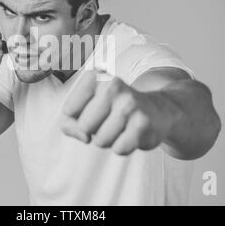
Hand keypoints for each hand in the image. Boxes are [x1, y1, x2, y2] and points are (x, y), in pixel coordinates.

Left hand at [60, 70, 182, 155]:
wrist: (156, 110)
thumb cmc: (113, 110)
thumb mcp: (85, 109)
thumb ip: (69, 123)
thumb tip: (83, 136)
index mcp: (95, 76)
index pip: (68, 110)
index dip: (76, 119)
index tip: (91, 111)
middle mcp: (112, 85)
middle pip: (83, 126)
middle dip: (93, 131)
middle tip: (108, 120)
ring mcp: (129, 103)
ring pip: (100, 140)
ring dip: (108, 140)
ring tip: (120, 126)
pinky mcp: (142, 123)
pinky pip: (118, 149)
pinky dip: (122, 147)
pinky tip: (131, 133)